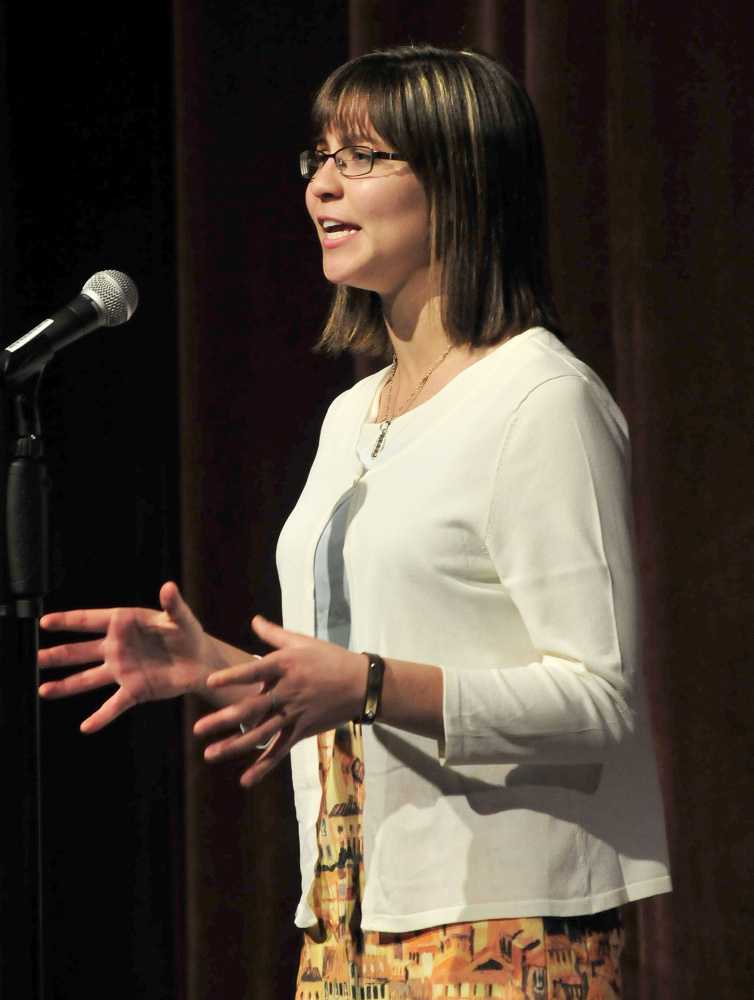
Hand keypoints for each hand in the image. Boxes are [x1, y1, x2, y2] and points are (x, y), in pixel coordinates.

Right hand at [39, 582, 211, 732]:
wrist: (201, 662)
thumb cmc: (188, 634)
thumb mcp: (181, 618)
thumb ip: (173, 604)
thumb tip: (169, 586)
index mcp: (124, 624)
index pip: (90, 621)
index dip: (67, 621)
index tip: (45, 622)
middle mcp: (117, 647)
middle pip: (80, 651)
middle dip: (58, 654)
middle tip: (36, 657)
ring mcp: (122, 670)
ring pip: (88, 678)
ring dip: (66, 685)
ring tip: (44, 690)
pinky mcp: (134, 690)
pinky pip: (114, 705)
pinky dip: (100, 717)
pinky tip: (86, 727)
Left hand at [193, 615, 367, 786]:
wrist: (362, 684)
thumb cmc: (331, 658)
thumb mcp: (303, 642)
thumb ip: (274, 634)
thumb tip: (254, 620)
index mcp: (286, 666)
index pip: (254, 671)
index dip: (232, 676)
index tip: (210, 682)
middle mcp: (287, 692)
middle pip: (252, 708)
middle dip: (223, 719)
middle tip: (198, 728)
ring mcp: (294, 714)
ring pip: (261, 734)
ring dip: (234, 746)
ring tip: (210, 754)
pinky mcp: (302, 731)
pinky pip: (280, 751)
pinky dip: (264, 767)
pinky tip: (246, 779)